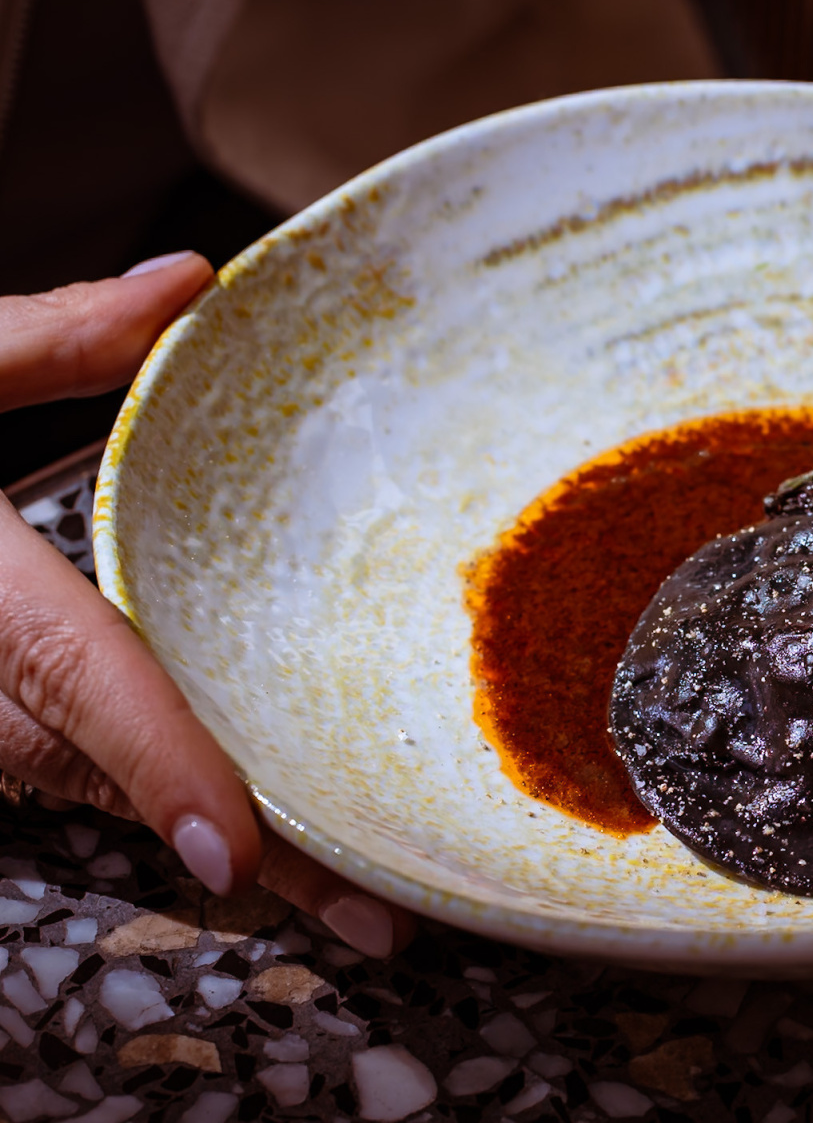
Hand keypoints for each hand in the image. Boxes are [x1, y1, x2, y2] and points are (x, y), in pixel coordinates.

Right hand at [0, 253, 413, 955]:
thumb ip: (41, 339)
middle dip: (242, 848)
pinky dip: (146, 792)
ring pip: (82, 787)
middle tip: (379, 921)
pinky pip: (57, 770)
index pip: (74, 674)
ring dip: (204, 831)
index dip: (156, 767)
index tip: (236, 859)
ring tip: (351, 900)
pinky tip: (254, 826)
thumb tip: (186, 283)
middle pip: (106, 771)